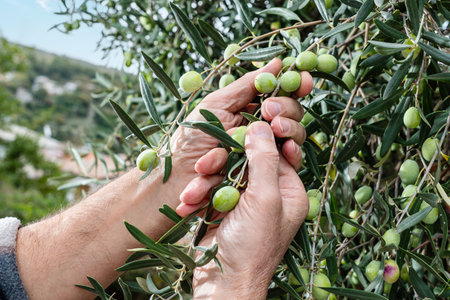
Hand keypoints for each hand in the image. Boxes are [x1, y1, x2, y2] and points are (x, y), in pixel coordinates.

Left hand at [164, 58, 310, 202]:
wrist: (178, 181)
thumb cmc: (190, 141)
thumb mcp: (215, 106)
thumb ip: (245, 85)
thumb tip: (277, 61)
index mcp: (248, 109)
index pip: (280, 95)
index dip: (295, 86)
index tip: (304, 80)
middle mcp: (260, 129)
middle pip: (292, 114)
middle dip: (288, 109)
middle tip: (271, 112)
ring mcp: (265, 152)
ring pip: (295, 137)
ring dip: (289, 129)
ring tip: (274, 128)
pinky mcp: (266, 175)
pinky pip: (290, 164)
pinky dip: (292, 154)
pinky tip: (288, 149)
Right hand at [177, 122, 308, 298]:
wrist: (222, 282)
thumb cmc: (252, 245)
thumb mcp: (264, 199)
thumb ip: (264, 160)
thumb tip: (261, 125)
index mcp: (288, 190)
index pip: (279, 152)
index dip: (264, 137)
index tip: (248, 123)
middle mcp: (268, 192)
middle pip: (245, 159)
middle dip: (222, 163)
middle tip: (204, 166)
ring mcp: (243, 199)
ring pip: (223, 172)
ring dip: (204, 182)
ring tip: (192, 195)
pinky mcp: (222, 207)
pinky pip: (210, 188)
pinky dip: (197, 195)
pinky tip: (187, 205)